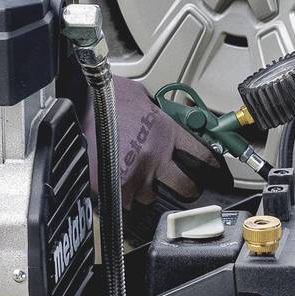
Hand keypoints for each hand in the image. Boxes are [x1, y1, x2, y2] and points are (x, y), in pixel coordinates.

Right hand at [90, 74, 222, 208]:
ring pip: (149, 196)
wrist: (78, 100)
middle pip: (186, 187)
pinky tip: (113, 184)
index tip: (216, 174)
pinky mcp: (114, 185)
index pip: (202, 155)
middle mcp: (156, 155)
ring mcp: (136, 173)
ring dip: (143, 190)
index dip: (213, 167)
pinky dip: (119, 196)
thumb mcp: (141, 98)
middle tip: (183, 189)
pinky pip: (123, 201)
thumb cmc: (104, 94)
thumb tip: (160, 118)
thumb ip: (155, 114)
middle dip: (186, 190)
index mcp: (166, 131)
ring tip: (132, 177)